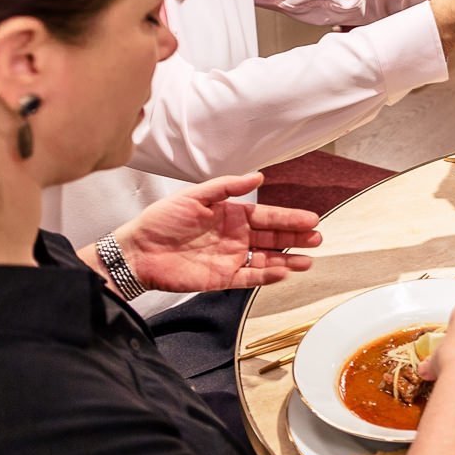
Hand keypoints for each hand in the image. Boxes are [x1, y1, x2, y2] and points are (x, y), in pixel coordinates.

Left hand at [115, 173, 321, 292]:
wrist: (136, 252)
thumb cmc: (160, 220)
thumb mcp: (194, 196)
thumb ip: (226, 187)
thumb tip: (258, 176)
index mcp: (231, 215)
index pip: (267, 216)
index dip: (289, 218)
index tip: (311, 219)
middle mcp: (235, 237)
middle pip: (272, 237)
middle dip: (295, 238)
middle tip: (317, 238)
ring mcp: (230, 258)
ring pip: (266, 259)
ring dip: (287, 259)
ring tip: (308, 260)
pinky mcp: (221, 279)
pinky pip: (249, 276)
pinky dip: (267, 275)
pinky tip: (283, 272)